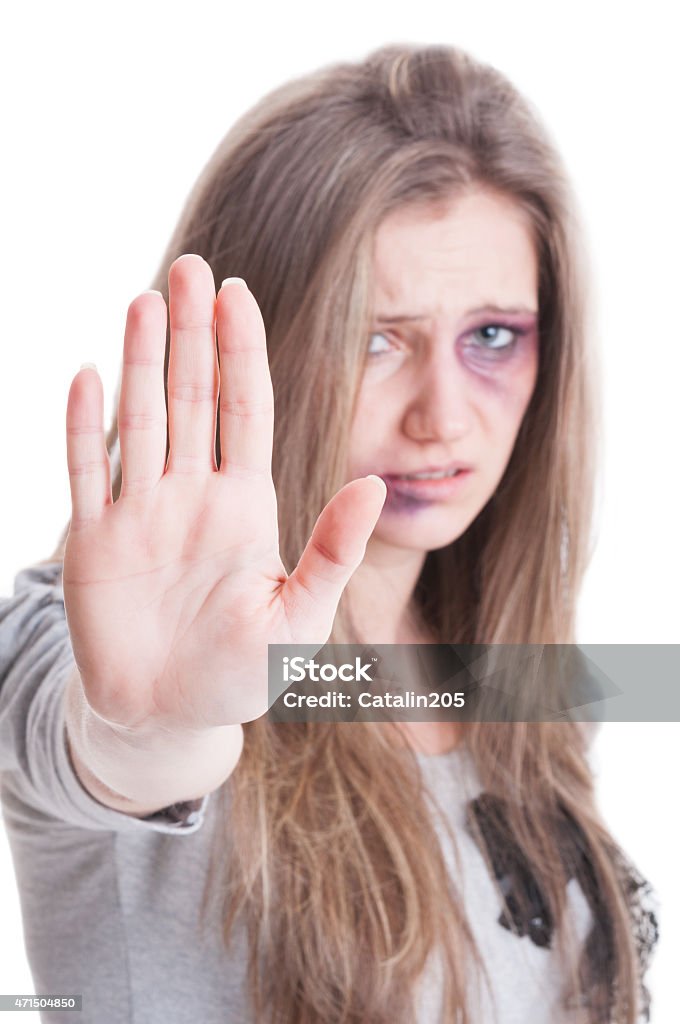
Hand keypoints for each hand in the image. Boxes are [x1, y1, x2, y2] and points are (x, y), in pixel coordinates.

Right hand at [63, 254, 385, 733]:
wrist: (168, 714)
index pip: (245, 410)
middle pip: (191, 398)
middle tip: (190, 267)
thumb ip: (334, 551)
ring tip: (143, 301)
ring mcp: (140, 513)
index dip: (242, 352)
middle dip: (191, 334)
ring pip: (140, 421)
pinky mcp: (93, 543)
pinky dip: (82, 429)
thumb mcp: (300, 618)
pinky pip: (86, 474)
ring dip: (138, 362)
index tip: (238, 292)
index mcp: (244, 506)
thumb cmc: (242, 672)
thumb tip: (378, 485)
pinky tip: (86, 377)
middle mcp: (191, 495)